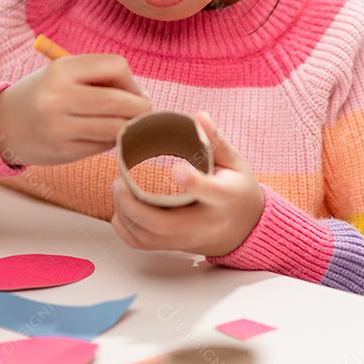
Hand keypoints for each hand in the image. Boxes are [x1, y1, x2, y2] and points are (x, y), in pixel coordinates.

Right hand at [0, 53, 151, 165]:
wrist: (2, 125)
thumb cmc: (44, 95)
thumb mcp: (63, 74)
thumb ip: (100, 79)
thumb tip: (143, 99)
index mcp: (61, 70)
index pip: (116, 66)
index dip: (132, 80)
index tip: (133, 92)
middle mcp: (57, 97)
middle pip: (119, 101)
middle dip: (141, 108)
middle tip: (146, 113)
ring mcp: (59, 127)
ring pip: (115, 128)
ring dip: (132, 128)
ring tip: (131, 125)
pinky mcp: (63, 151)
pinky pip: (103, 146)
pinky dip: (114, 141)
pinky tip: (108, 137)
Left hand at [110, 111, 264, 256]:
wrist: (245, 230)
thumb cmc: (238, 191)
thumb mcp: (235, 163)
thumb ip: (215, 141)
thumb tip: (198, 116)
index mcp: (225, 197)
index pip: (211, 192)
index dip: (193, 182)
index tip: (175, 169)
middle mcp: (205, 223)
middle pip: (166, 224)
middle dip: (134, 204)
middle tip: (119, 181)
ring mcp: (188, 239)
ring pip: (149, 238)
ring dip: (125, 215)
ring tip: (118, 189)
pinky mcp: (175, 247)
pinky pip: (143, 245)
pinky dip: (125, 229)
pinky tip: (121, 210)